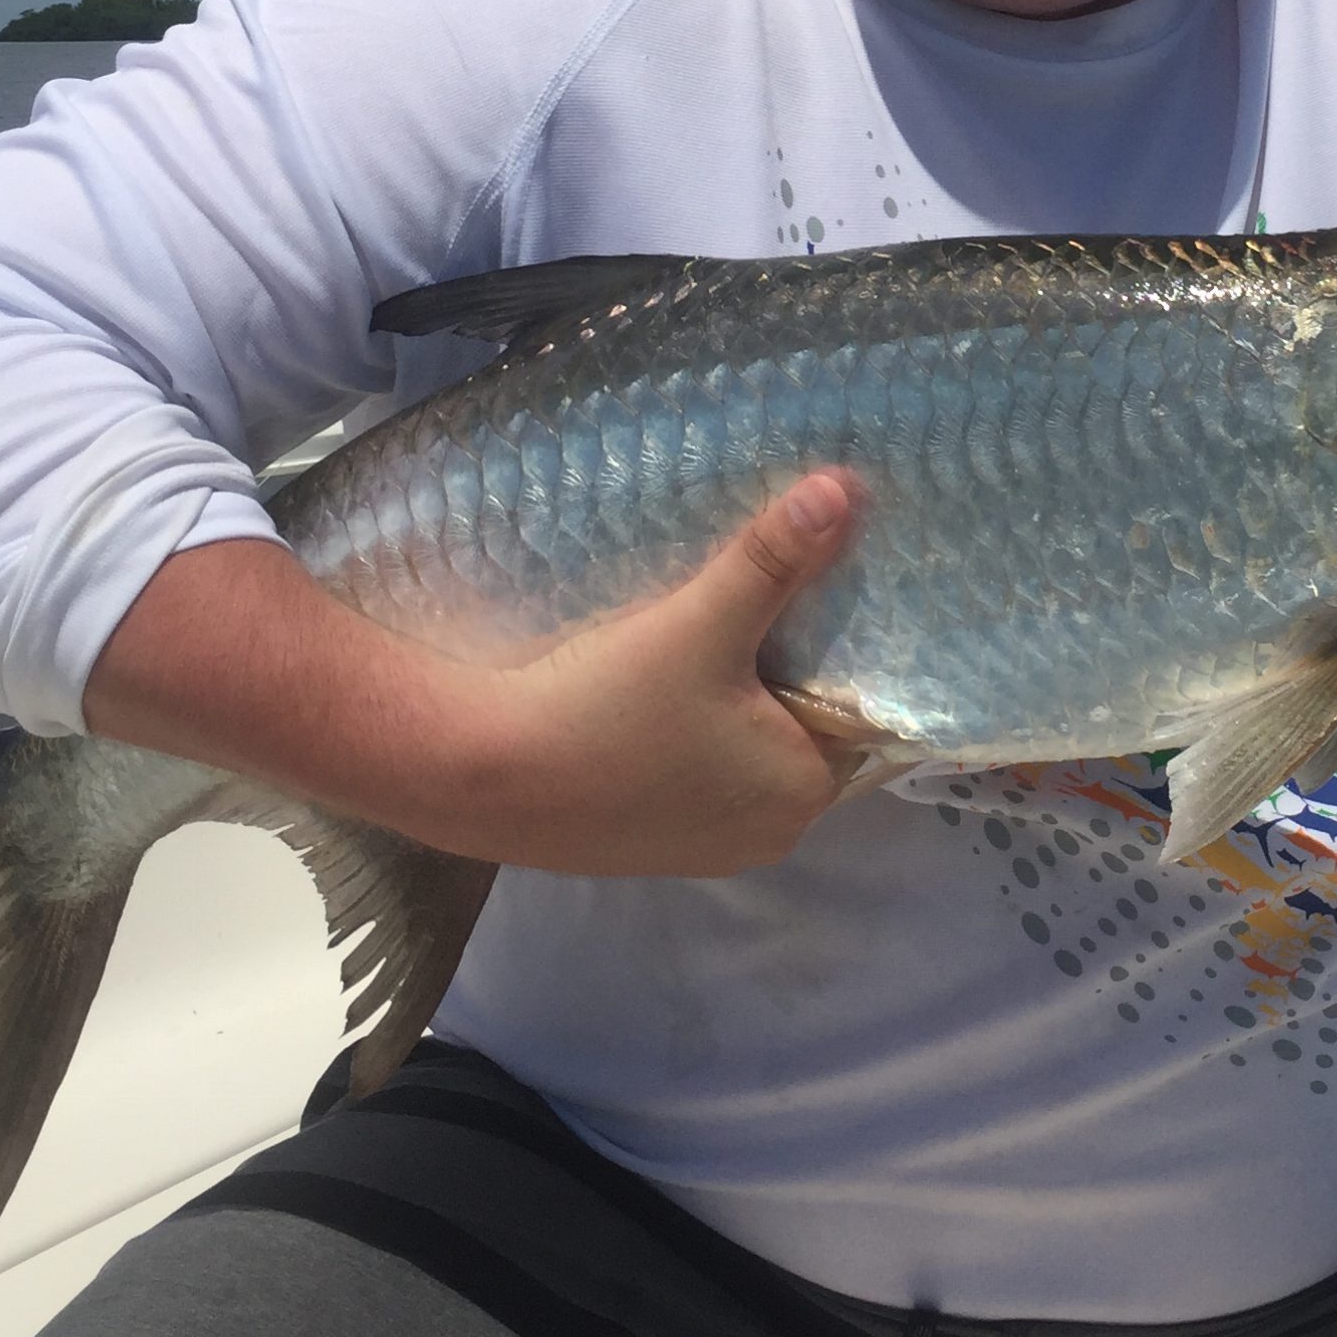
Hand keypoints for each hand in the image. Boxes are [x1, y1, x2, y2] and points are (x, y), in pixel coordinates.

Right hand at [86, 473, 871, 878]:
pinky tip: (667, 683)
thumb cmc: (603, 705)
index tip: (838, 591)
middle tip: (786, 592)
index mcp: (804, 792)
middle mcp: (768, 835)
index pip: (862, 715)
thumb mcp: (701, 620)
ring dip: (739, 704)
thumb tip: (848, 488)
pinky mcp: (644, 843)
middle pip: (805, 733)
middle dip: (794, 672)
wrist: (474, 773)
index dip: (851, 651)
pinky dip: (693, 734)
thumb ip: (776, 557)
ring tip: (727, 625)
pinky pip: (696, 774)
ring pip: (747, 753)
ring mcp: (702, 848)